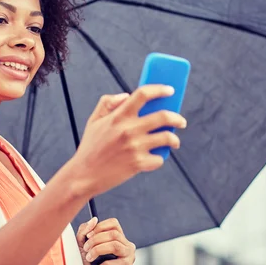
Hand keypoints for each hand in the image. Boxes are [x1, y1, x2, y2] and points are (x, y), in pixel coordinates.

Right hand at [71, 85, 186, 196]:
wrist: (84, 175)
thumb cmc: (90, 146)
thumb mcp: (94, 120)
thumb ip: (108, 102)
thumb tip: (127, 95)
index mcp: (118, 116)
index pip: (143, 94)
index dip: (159, 89)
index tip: (170, 90)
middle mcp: (129, 130)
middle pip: (163, 116)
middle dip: (177, 118)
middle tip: (181, 121)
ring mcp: (135, 147)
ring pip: (167, 138)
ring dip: (174, 139)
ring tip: (174, 141)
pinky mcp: (138, 164)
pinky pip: (159, 158)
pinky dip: (159, 158)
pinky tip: (155, 158)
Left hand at [77, 217, 134, 264]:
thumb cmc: (89, 260)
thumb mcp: (84, 243)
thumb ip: (85, 231)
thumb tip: (94, 219)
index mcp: (119, 237)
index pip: (114, 223)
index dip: (100, 226)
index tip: (89, 235)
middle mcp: (127, 244)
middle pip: (114, 233)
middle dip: (96, 239)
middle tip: (86, 248)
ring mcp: (129, 255)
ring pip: (115, 245)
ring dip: (98, 250)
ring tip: (89, 257)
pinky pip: (112, 261)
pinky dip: (101, 264)